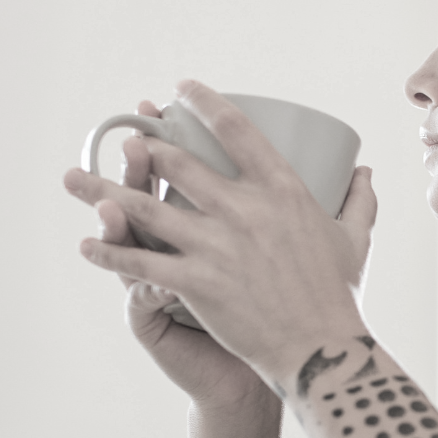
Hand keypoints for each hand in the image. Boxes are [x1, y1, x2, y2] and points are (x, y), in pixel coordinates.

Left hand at [64, 82, 374, 385]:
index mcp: (284, 191)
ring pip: (146, 209)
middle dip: (144, 147)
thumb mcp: (354, 239)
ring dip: (103, 192)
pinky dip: (110, 253)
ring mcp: (217, 245)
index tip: (181, 89)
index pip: (238, 131)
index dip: (205, 103)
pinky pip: (141, 263)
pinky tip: (86, 245)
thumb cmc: (338, 294)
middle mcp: (245, 210)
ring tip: (73, 179)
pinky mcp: (197, 282)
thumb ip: (359, 201)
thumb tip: (364, 171)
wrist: (321, 348)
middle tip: (125, 140)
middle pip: (180, 163)